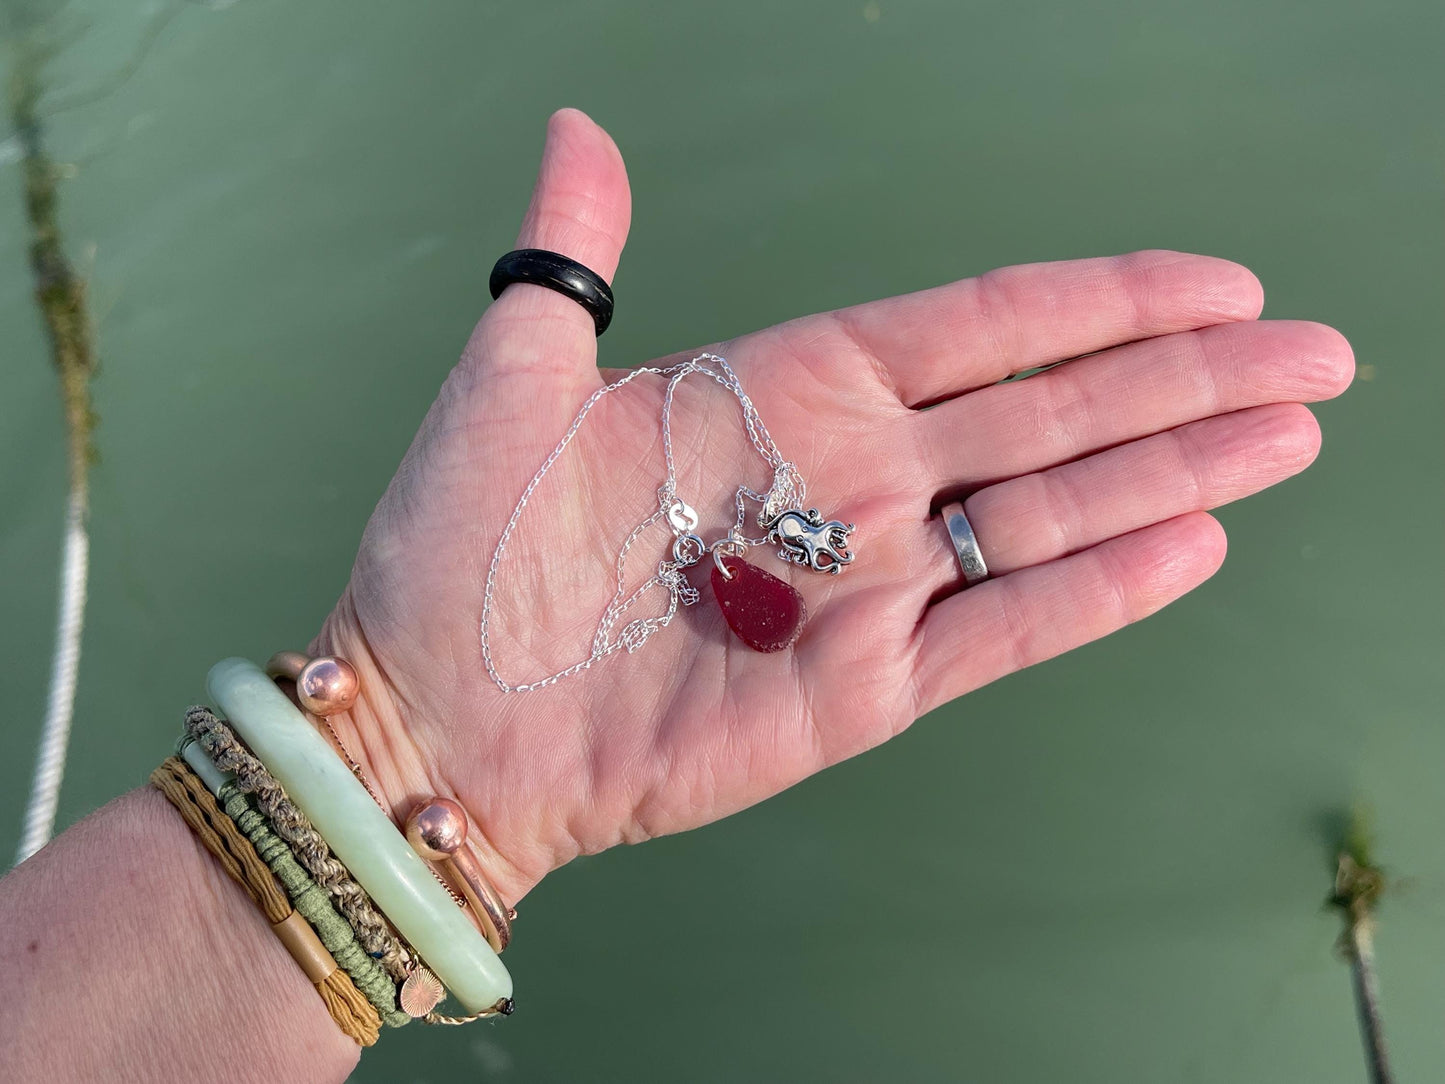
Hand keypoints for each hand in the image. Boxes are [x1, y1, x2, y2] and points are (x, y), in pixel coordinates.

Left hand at [313, 109, 1351, 905]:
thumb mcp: (513, 376)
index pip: (985, 325)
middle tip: (1316, 350)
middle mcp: (852, 477)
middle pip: (1055, 410)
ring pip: (1054, 512)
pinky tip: (1194, 542)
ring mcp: (868, 585)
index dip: (1104, 299)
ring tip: (1291, 431)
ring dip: (1178, 471)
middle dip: (1190, 379)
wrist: (443, 715)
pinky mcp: (865, 687)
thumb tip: (579, 122)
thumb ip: (572, 256)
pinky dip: (1100, 590)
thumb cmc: (461, 543)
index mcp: (790, 386)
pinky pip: (1005, 629)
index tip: (1215, 281)